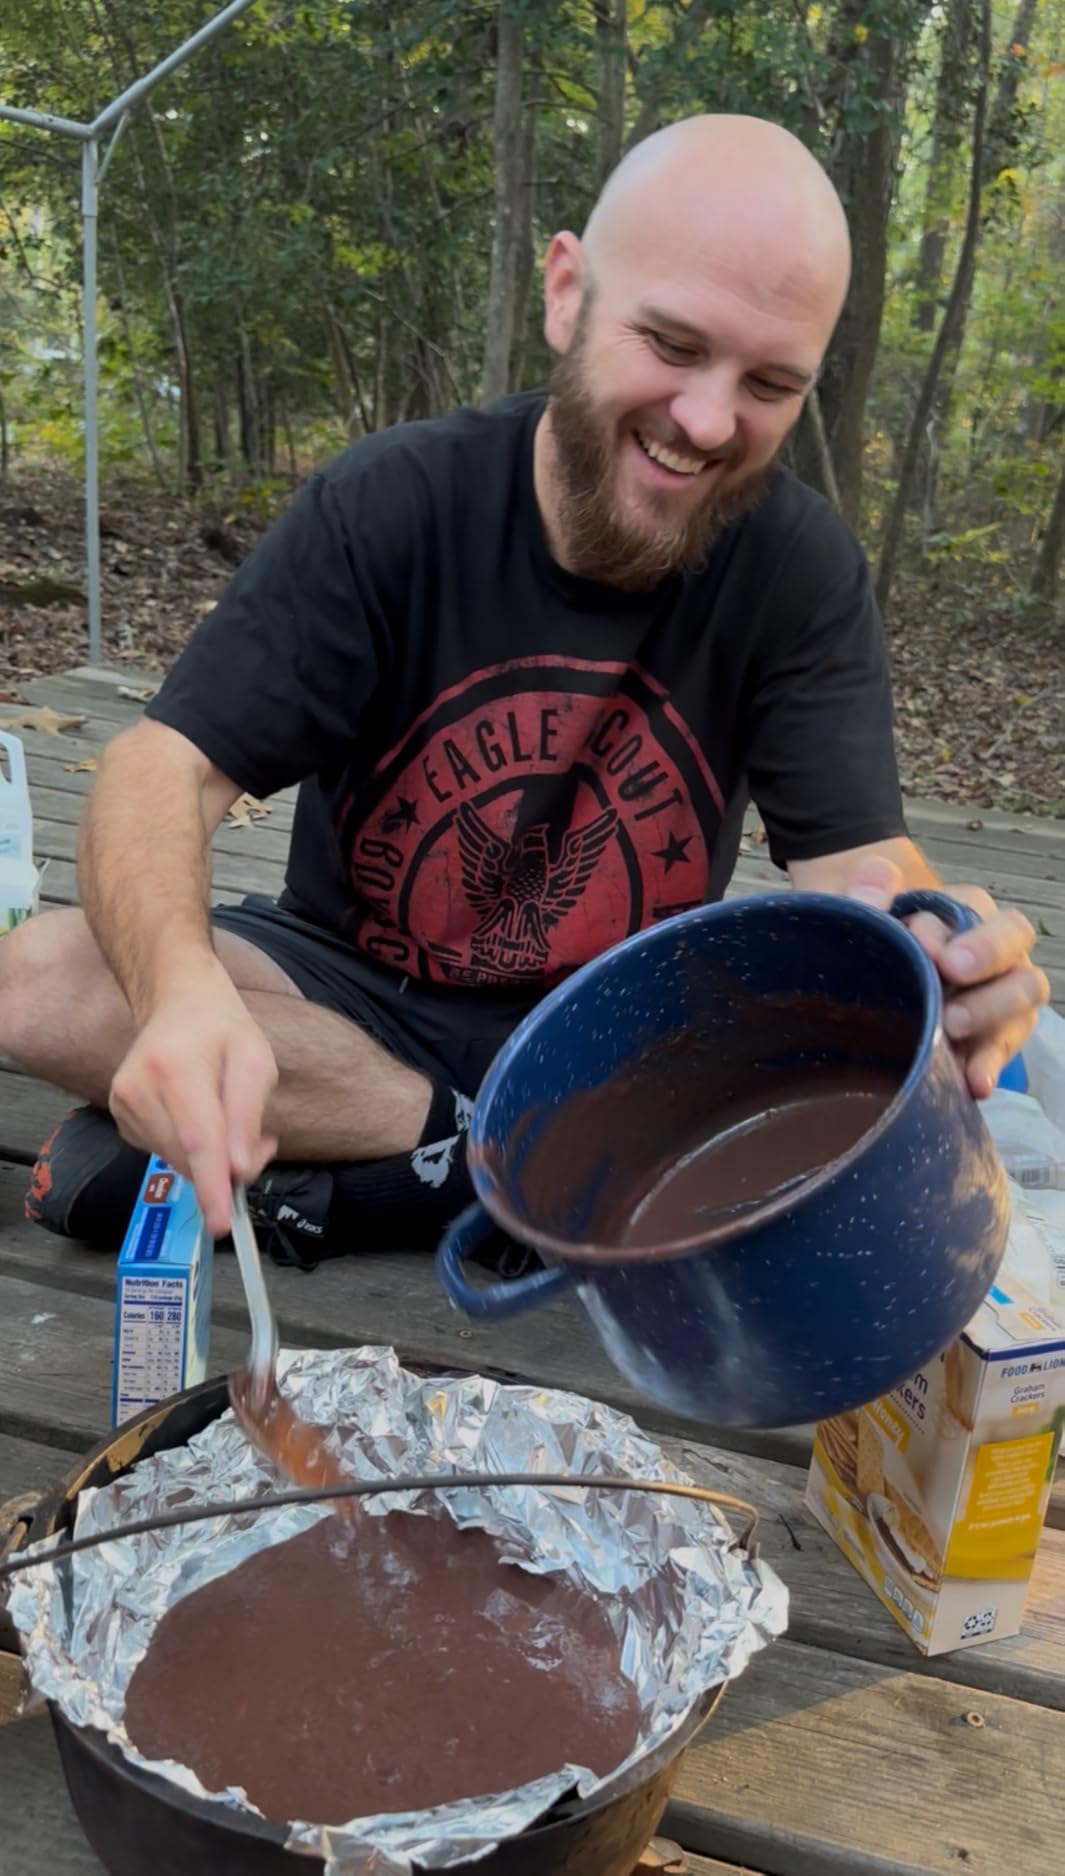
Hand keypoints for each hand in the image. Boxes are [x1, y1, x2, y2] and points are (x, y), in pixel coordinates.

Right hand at [108, 959, 278, 1236]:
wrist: (178, 1003)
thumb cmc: (223, 1031)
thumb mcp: (256, 1061)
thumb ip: (248, 1115)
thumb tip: (240, 1169)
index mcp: (175, 1067)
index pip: (196, 1138)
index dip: (212, 1185)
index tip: (223, 1224)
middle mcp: (138, 1087)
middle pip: (187, 1156)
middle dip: (227, 1167)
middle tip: (260, 1143)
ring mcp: (122, 1103)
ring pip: (175, 1160)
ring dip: (210, 1159)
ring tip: (230, 1120)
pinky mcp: (120, 1117)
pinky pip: (163, 1153)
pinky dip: (189, 1151)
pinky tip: (200, 1118)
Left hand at [843, 856, 1048, 1098]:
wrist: (861, 970)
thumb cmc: (870, 933)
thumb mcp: (857, 905)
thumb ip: (863, 890)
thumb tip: (872, 892)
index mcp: (964, 910)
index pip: (976, 911)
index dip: (952, 925)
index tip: (922, 942)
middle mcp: (993, 950)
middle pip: (1015, 945)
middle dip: (987, 957)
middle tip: (950, 974)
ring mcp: (998, 997)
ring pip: (1024, 996)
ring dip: (992, 1011)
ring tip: (953, 1027)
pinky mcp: (989, 1041)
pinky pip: (1003, 1050)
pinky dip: (990, 1066)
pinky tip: (973, 1083)